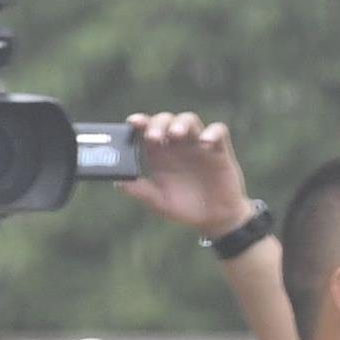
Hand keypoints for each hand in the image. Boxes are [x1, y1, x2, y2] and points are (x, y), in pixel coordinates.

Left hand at [117, 112, 254, 236]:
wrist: (215, 219)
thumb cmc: (185, 209)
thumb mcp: (159, 203)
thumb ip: (141, 192)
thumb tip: (119, 182)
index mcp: (159, 154)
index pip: (146, 129)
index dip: (140, 121)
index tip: (133, 123)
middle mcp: (177, 145)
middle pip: (166, 120)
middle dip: (159, 124)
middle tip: (155, 137)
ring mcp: (198, 146)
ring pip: (189, 120)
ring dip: (181, 123)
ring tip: (177, 134)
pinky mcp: (220, 151)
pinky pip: (219, 131)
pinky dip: (213, 132)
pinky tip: (206, 143)